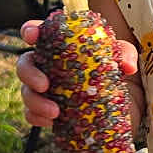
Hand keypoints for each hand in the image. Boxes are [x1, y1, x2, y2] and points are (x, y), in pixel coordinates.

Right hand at [17, 19, 139, 126]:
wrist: (124, 106)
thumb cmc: (116, 73)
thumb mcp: (123, 58)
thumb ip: (124, 53)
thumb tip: (127, 66)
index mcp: (61, 46)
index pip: (39, 33)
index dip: (30, 31)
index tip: (32, 37)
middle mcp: (49, 66)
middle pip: (25, 64)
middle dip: (28, 73)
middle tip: (44, 85)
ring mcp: (47, 90)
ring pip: (27, 91)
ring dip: (35, 102)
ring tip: (55, 112)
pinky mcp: (48, 111)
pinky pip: (32, 114)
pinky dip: (37, 117)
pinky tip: (52, 121)